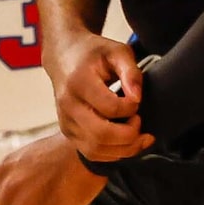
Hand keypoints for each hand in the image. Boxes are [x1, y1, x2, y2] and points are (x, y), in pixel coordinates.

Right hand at [55, 33, 153, 163]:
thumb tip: (137, 98)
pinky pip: (92, 153)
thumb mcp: (117, 51)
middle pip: (101, 135)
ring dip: (124, 149)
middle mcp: (68, 106)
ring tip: (140, 136)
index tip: (137, 99)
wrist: (64, 57)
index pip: (110, 107)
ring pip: (96, 150)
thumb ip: (131, 72)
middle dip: (129, 135)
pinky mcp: (68, 133)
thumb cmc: (94, 54)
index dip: (131, 107)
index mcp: (78, 82)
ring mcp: (66, 122)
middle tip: (140, 121)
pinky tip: (127, 142)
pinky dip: (113, 153)